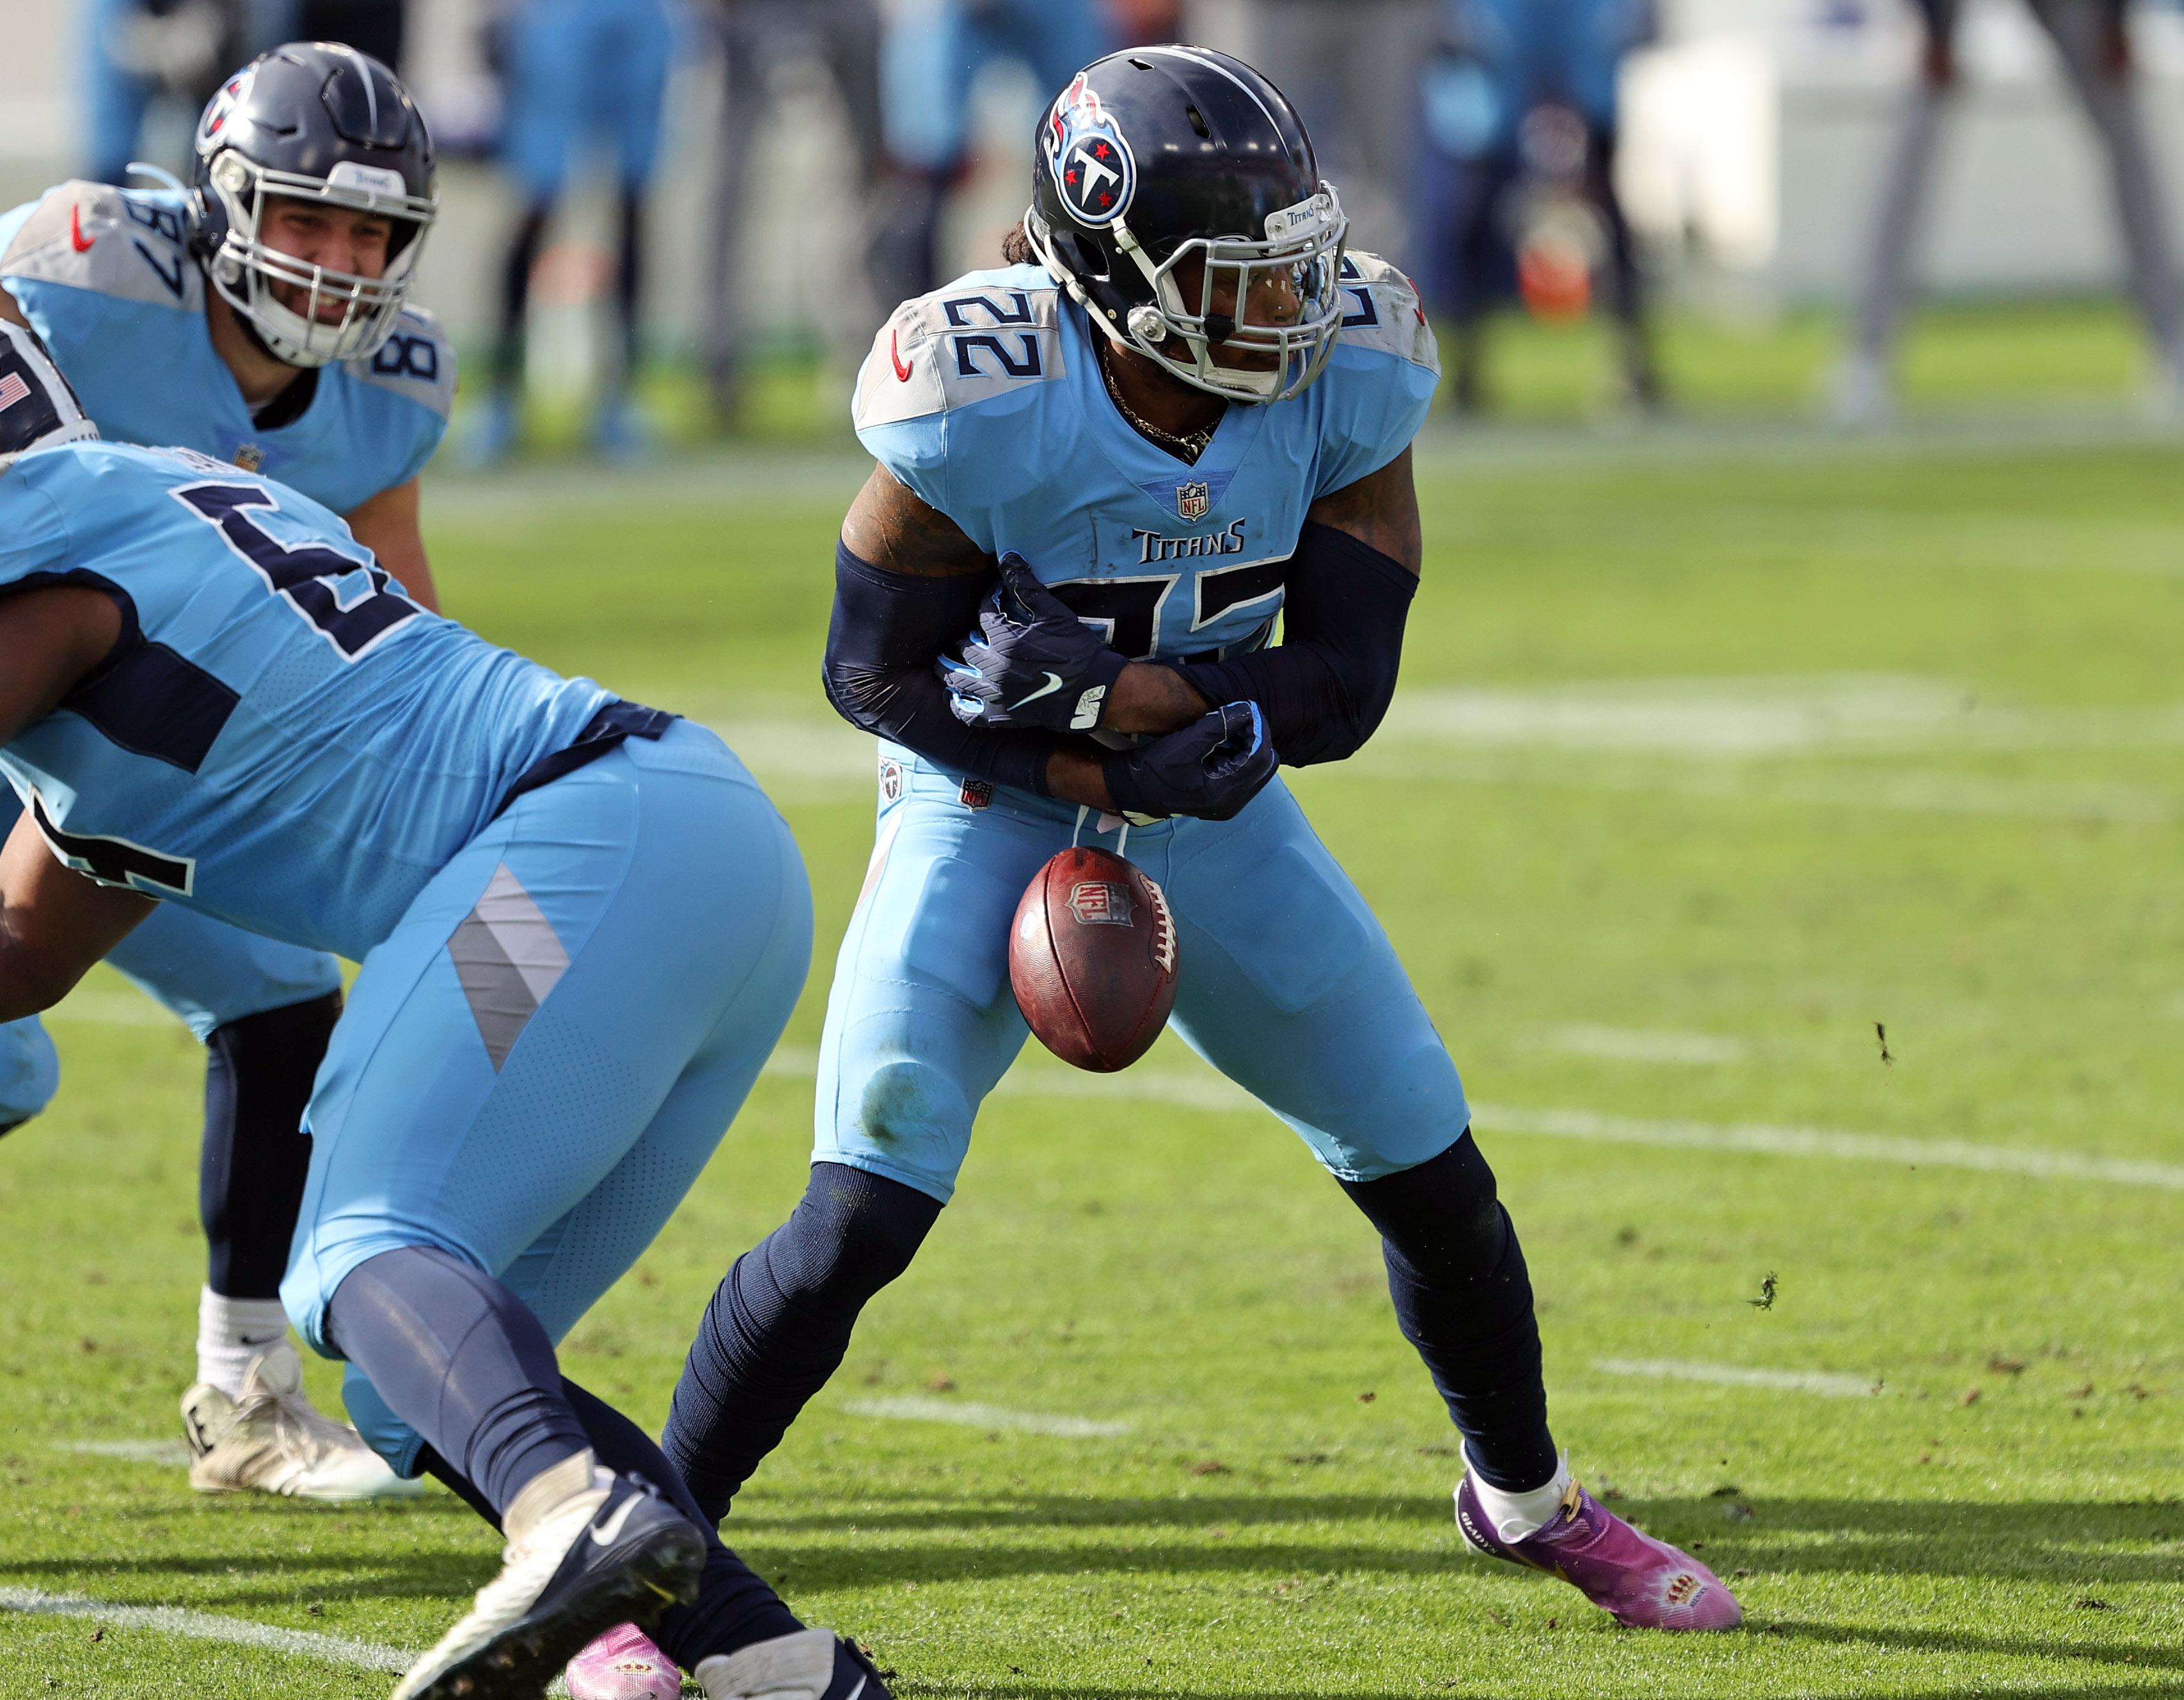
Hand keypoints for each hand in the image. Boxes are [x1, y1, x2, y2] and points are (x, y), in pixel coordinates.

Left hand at [935, 553, 1126, 730]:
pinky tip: (956, 698)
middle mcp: (994, 668)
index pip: (984, 615)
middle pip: (964, 647)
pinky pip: (968, 714)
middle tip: (963, 636)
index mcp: (1005, 640)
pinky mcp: (1000, 717)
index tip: (991, 601)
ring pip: (957, 680)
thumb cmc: (1077, 652)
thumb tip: (1008, 555)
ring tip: (942, 663)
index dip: (987, 603)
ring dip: (947, 669)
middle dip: (962, 638)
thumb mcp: (1054, 615)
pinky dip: (958, 706)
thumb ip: (1027, 586)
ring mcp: (995, 695)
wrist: (1094, 693)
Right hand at [1102, 701, 1277, 822]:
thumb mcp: (1185, 744)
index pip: (1259, 758)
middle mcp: (1232, 802)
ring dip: (1249, 744)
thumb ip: (1217, 726)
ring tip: (1232, 726)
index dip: (1258, 730)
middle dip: (1257, 738)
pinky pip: (1246, 772)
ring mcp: (1230, 802)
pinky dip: (1241, 753)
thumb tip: (1245, 709)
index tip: (1248, 707)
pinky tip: (1226, 740)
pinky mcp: (1225, 797)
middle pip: (1265, 765)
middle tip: (1241, 716)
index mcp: (1224, 793)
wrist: (1135, 790)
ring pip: (1258, 768)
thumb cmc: (1155, 770)